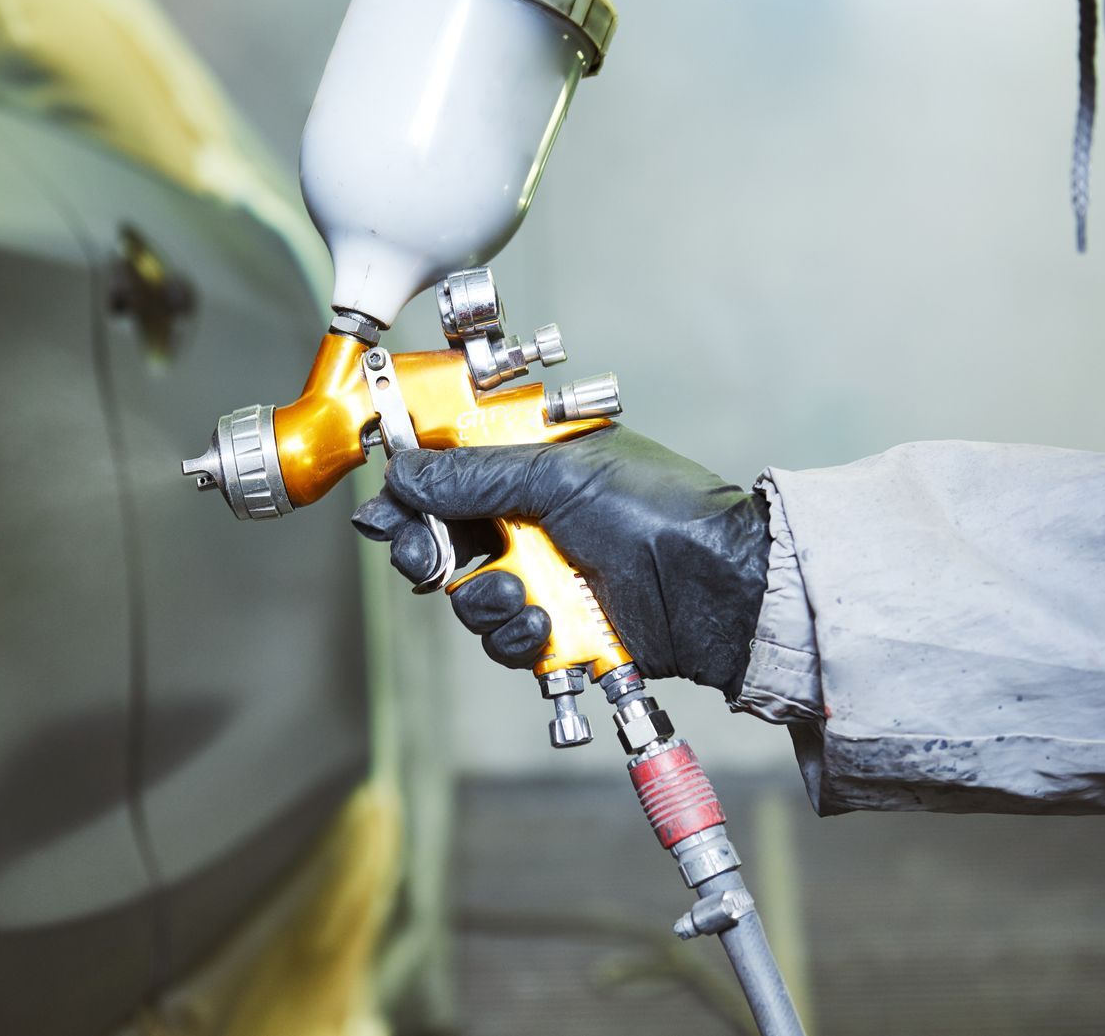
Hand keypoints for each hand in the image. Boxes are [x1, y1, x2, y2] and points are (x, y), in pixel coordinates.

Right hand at [352, 425, 768, 699]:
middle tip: (430, 560)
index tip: (386, 512)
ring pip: (464, 596)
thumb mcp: (561, 474)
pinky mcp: (555, 626)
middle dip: (428, 552)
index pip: (446, 471)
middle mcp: (527, 518)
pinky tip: (549, 625)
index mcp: (528, 464)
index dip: (409, 491)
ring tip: (523, 595)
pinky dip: (518, 635)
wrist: (719, 589)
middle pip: (439, 538)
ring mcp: (540, 573)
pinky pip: (503, 639)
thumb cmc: (661, 511)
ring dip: (484, 600)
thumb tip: (406, 473)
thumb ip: (475, 477)